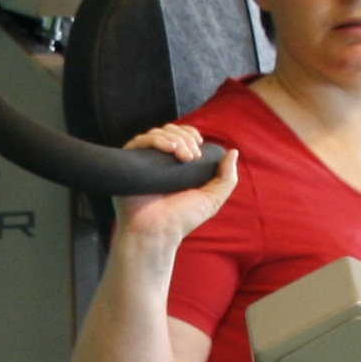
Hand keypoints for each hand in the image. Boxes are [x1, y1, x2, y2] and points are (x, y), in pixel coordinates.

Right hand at [113, 123, 238, 251]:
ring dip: (174, 138)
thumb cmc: (182, 219)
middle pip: (169, 131)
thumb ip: (227, 178)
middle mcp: (157, 161)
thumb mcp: (212, 199)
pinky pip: (138, 142)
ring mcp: (141, 162)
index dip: (190, 133)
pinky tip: (169, 149)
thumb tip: (233, 152)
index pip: (180, 135)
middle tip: (193, 156)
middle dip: (185, 137)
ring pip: (156, 133)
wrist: (158, 230)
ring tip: (183, 156)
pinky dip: (156, 140)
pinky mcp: (127, 164)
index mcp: (174, 165)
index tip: (199, 143)